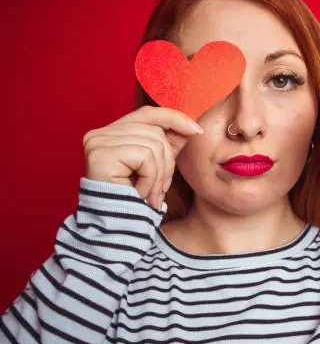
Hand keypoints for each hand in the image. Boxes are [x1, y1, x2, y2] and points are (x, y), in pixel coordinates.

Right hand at [83, 106, 202, 209]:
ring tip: (150, 194)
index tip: (197, 131)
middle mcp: (99, 134)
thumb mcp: (156, 168)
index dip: (175, 119)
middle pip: (155, 131)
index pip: (148, 114)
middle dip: (167, 162)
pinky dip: (150, 179)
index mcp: (110, 133)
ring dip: (159, 175)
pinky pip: (145, 157)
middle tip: (161, 189)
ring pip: (153, 144)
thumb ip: (168, 146)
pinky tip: (140, 193)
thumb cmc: (134, 201)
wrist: (115, 230)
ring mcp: (97, 143)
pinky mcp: (100, 155)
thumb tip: (191, 127)